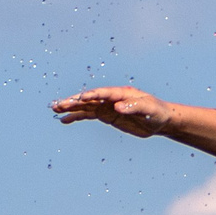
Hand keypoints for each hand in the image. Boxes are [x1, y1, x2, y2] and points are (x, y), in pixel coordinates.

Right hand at [50, 86, 173, 136]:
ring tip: (55, 109)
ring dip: (71, 108)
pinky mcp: (107, 115)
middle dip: (74, 101)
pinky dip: (77, 117)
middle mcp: (112, 98)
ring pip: (86, 106)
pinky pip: (89, 115)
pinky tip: (65, 120)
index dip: (93, 95)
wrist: (160, 119)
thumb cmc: (157, 112)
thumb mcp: (149, 110)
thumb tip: (118, 107)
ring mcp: (107, 106)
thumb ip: (134, 107)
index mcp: (122, 93)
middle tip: (58, 104)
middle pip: (90, 99)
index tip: (81, 98)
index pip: (104, 93)